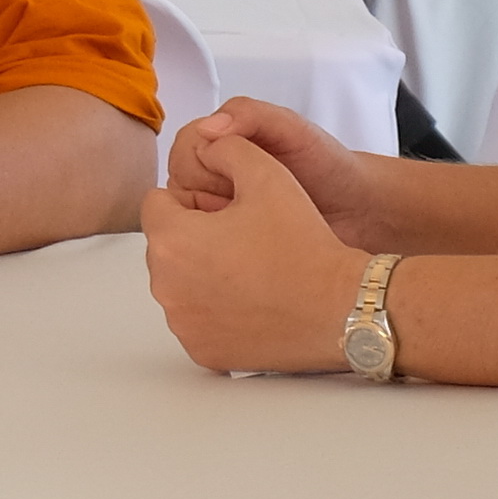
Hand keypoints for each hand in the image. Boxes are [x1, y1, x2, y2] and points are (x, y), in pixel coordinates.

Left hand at [143, 128, 372, 373]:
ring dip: (202, 274)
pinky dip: (215, 310)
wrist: (339, 306)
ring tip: (252, 270)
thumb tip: (205, 146)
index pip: (157, 203)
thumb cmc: (304, 242)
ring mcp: (182, 324)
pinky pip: (196, 320)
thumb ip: (226, 148)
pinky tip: (253, 301)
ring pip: (179, 284)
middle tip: (244, 240)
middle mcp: (165, 287)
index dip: (194, 200)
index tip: (228, 211)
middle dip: (194, 238)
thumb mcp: (267, 173)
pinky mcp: (202, 352)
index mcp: (170, 240)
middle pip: (166, 246)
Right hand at [166, 96, 389, 241]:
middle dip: (206, 196)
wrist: (360, 211)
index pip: (183, 150)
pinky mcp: (231, 249)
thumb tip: (207, 128)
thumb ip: (250, 115)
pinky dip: (216, 248)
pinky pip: (202, 250)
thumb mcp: (292, 130)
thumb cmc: (328, 166)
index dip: (203, 163)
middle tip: (244, 203)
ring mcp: (222, 216)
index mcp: (223, 145)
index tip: (234, 173)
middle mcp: (216, 180)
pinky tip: (248, 247)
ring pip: (186, 221)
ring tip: (251, 226)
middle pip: (178, 187)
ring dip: (211, 225)